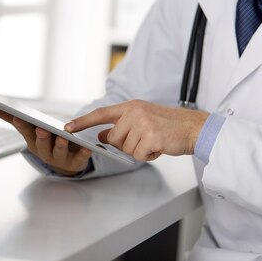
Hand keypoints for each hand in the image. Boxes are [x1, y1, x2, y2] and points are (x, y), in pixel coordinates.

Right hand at [0, 106, 91, 176]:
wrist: (65, 163)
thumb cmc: (45, 141)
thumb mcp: (30, 130)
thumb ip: (11, 118)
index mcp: (33, 141)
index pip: (26, 132)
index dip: (22, 125)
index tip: (18, 116)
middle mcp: (44, 151)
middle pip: (41, 144)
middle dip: (41, 136)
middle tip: (41, 128)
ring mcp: (59, 158)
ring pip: (58, 152)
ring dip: (60, 144)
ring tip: (62, 137)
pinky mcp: (75, 162)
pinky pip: (79, 159)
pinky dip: (83, 154)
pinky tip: (87, 148)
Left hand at [65, 100, 208, 160]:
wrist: (193, 127)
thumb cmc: (169, 125)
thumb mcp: (143, 119)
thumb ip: (122, 125)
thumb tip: (102, 136)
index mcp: (131, 106)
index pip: (100, 114)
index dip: (82, 122)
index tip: (67, 127)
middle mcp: (134, 112)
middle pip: (113, 138)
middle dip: (126, 144)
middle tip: (145, 139)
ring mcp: (142, 123)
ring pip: (126, 148)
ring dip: (139, 150)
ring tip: (154, 141)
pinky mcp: (150, 136)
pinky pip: (138, 155)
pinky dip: (148, 155)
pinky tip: (159, 147)